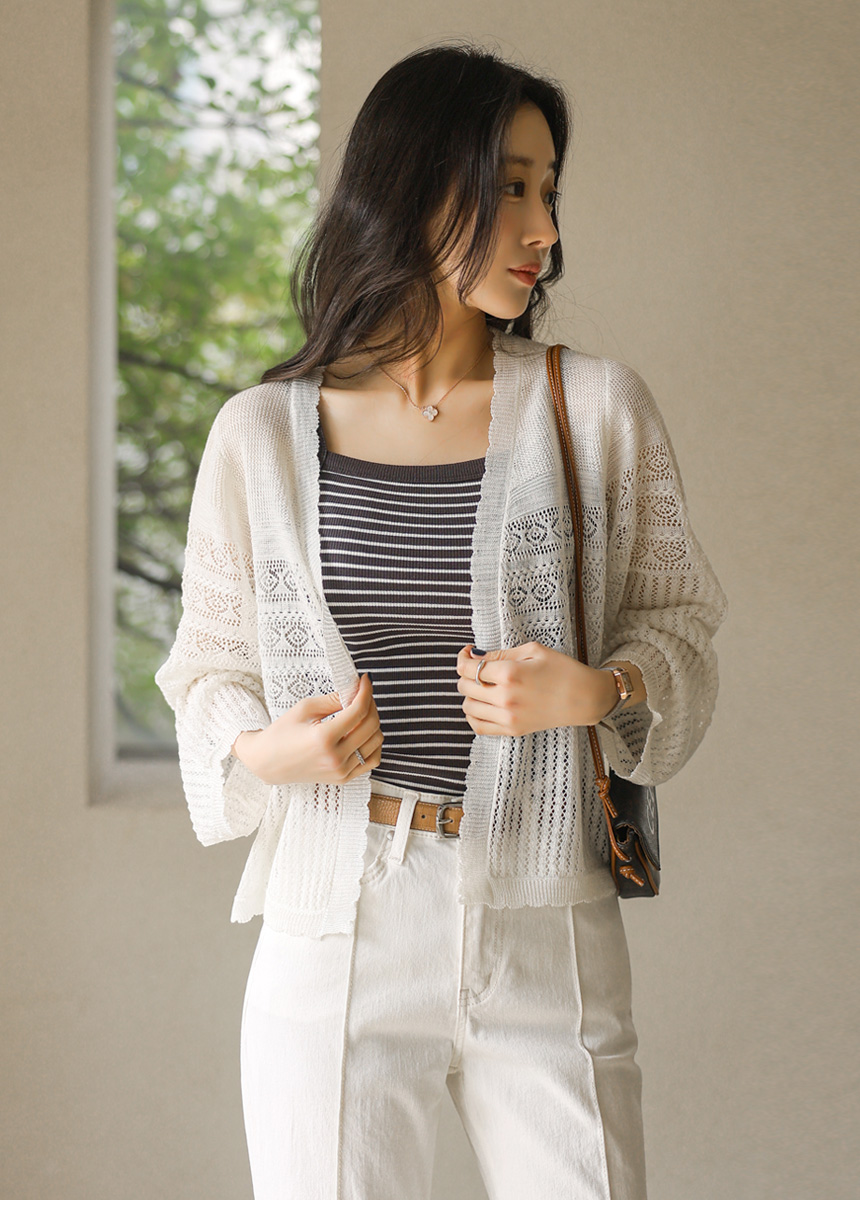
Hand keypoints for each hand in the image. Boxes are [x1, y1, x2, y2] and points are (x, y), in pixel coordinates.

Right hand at [231, 672, 383, 784]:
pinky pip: (371, 760)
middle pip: (371, 726)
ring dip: (373, 724)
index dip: (366, 692)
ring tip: (360, 714)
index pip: (358, 711)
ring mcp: (341, 771)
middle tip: (362, 695)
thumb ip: (333, 699)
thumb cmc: (282, 733)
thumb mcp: (304, 709)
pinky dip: (372, 745)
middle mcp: (335, 758)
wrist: (268, 762)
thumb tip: (355, 690)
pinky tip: (362, 734)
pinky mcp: (343, 778)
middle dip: (371, 705)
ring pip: (376, 743)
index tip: (365, 681)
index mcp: (324, 738)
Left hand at [456, 641, 618, 735]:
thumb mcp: (533, 650)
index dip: (462, 657)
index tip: (467, 652)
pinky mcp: (513, 730)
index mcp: (509, 674)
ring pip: (468, 707)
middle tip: (476, 667)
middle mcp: (505, 697)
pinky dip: (473, 715)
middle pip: (465, 686)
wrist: (584, 698)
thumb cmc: (562, 670)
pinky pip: (479, 726)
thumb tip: (474, 656)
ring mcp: (508, 717)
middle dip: (465, 674)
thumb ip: (500, 653)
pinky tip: (481, 705)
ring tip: (481, 686)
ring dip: (469, 694)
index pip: (469, 667)